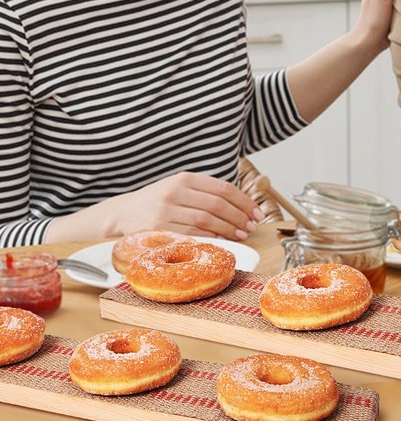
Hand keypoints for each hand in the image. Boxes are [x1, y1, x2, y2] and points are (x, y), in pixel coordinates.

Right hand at [110, 172, 262, 240]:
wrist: (123, 212)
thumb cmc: (159, 202)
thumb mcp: (180, 188)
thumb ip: (206, 192)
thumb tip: (242, 207)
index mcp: (184, 178)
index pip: (223, 189)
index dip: (244, 202)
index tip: (257, 213)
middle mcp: (174, 191)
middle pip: (217, 205)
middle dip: (239, 217)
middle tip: (251, 227)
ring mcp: (165, 210)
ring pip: (206, 220)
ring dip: (228, 230)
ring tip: (241, 235)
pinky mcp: (157, 229)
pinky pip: (191, 235)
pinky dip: (210, 238)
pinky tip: (222, 241)